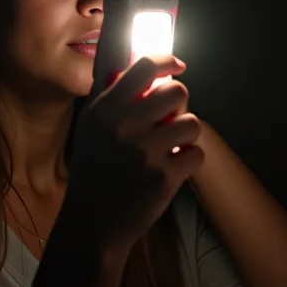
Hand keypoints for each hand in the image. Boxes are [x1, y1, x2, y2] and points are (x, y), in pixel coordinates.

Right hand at [60, 54, 204, 253]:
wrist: (93, 224)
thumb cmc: (95, 172)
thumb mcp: (90, 129)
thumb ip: (110, 98)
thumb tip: (133, 66)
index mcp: (105, 110)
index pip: (144, 67)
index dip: (167, 63)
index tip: (177, 67)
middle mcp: (124, 127)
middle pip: (177, 92)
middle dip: (179, 106)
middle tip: (169, 121)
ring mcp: (145, 152)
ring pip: (192, 124)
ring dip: (185, 136)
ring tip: (169, 149)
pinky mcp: (164, 177)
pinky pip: (196, 154)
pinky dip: (189, 162)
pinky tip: (172, 169)